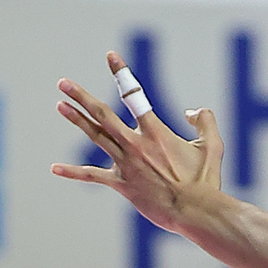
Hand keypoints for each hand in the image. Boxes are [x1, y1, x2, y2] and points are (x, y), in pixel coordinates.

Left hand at [51, 51, 223, 233]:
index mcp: (156, 132)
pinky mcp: (122, 184)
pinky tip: (54, 168)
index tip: (110, 56)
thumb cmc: (206, 179)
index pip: (134, 94)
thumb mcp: (213, 145)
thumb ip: (205, 121)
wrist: (194, 210)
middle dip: (81, 96)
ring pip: (95, 136)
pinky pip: (92, 176)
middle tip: (63, 83)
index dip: (121, 72)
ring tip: (59, 105)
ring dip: (76, 119)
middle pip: (103, 114)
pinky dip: (73, 172)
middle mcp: (136, 144)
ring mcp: (126, 164)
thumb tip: (191, 111)